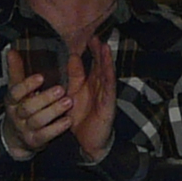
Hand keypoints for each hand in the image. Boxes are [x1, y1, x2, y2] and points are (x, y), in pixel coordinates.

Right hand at [0, 48, 74, 157]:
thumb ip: (16, 71)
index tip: (40, 77)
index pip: (15, 92)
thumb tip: (11, 50)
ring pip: (38, 121)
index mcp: (12, 101)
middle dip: (45, 98)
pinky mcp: (35, 141)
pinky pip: (45, 136)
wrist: (16, 138)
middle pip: (28, 107)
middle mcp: (16, 116)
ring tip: (69, 101)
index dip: (27, 85)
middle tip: (61, 89)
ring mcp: (25, 130)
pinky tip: (68, 120)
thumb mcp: (17, 90)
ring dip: (54, 111)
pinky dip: (57, 128)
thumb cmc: (20, 107)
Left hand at [65, 35, 116, 161]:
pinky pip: (108, 89)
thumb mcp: (73, 93)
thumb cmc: (80, 120)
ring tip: (104, 47)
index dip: (91, 50)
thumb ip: (74, 76)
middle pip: (101, 66)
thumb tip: (73, 56)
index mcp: (90, 85)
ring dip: (106, 61)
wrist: (86, 144)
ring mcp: (105, 96)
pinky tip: (107, 67)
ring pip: (106, 75)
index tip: (89, 36)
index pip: (92, 64)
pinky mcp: (108, 106)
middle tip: (97, 36)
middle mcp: (99, 88)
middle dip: (100, 52)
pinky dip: (108, 77)